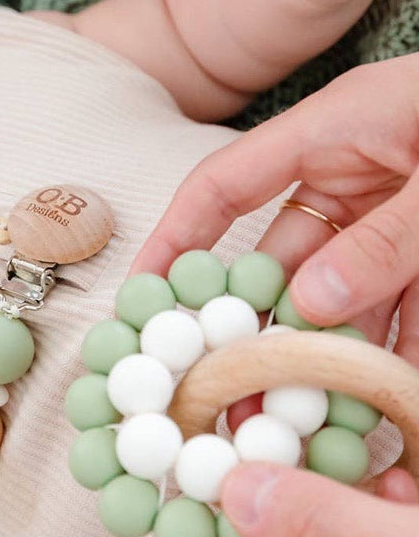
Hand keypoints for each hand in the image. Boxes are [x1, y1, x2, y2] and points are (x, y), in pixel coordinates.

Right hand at [131, 53, 418, 362]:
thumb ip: (389, 239)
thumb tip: (311, 309)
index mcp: (336, 130)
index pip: (225, 184)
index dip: (176, 237)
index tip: (144, 293)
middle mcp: (356, 174)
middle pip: (280, 255)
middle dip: (257, 319)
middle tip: (234, 381)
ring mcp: (397, 214)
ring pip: (341, 293)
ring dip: (327, 347)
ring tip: (305, 407)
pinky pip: (402, 304)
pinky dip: (393, 346)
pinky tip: (384, 393)